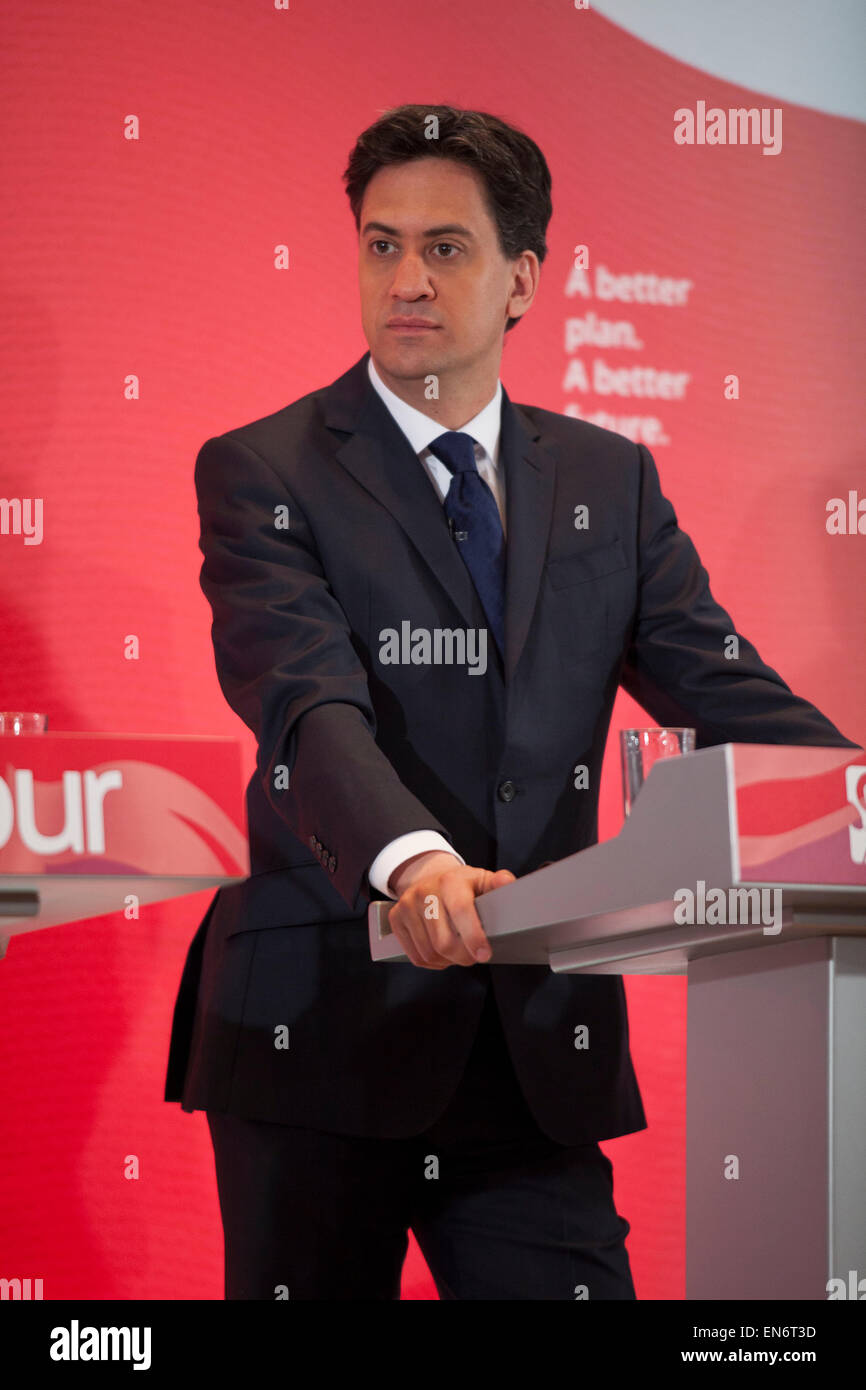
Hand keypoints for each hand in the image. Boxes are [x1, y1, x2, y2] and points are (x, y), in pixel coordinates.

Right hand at [387, 850, 515, 968]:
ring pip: (429, 953)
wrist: (428, 878)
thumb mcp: (481, 880)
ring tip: (458, 951)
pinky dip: (433, 962)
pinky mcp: (396, 919)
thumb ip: (498, 883)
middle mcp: (424, 892)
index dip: (473, 937)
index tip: (484, 954)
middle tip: (474, 955)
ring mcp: (407, 906)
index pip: (460, 912)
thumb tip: (507, 882)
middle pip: (444, 942)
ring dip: (448, 960)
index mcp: (450, 881)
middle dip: (464, 956)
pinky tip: (442, 953)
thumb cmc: (459, 885)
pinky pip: (415, 956)